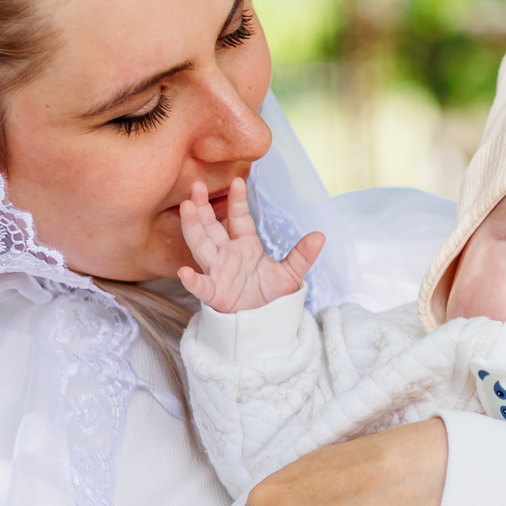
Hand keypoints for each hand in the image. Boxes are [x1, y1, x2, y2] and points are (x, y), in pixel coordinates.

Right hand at [177, 176, 325, 313]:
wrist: (264, 324)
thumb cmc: (271, 297)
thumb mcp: (290, 275)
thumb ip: (301, 256)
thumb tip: (320, 236)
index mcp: (245, 245)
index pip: (239, 218)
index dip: (238, 201)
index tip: (238, 181)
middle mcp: (227, 255)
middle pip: (211, 227)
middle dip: (203, 207)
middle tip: (196, 186)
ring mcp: (217, 272)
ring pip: (201, 247)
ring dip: (193, 228)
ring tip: (187, 208)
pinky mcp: (215, 294)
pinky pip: (202, 286)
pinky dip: (193, 280)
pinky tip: (185, 272)